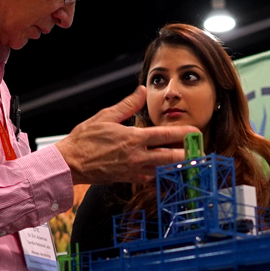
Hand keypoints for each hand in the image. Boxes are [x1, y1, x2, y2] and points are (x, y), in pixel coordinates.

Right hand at [55, 87, 197, 184]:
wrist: (70, 163)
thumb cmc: (85, 139)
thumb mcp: (106, 116)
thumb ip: (128, 105)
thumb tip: (142, 91)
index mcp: (134, 139)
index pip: (165, 135)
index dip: (184, 134)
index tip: (196, 132)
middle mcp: (137, 156)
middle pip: (169, 157)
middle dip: (186, 154)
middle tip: (198, 151)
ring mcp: (133, 170)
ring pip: (162, 169)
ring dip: (174, 164)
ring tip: (187, 160)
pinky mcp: (128, 179)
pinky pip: (149, 177)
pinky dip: (159, 173)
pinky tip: (164, 169)